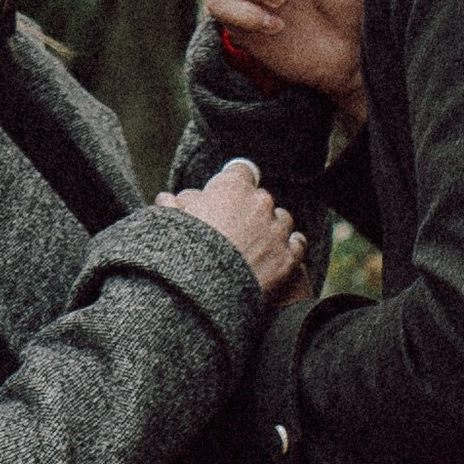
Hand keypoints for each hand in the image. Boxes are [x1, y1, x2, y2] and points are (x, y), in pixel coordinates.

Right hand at [161, 156, 309, 297]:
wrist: (202, 293)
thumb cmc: (180, 254)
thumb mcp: (169, 224)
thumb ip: (173, 207)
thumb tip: (167, 199)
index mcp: (232, 187)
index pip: (241, 171)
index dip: (235, 182)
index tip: (229, 193)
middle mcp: (259, 202)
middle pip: (261, 198)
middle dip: (249, 210)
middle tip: (234, 231)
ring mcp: (276, 230)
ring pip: (282, 219)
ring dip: (271, 228)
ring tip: (255, 246)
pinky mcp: (288, 257)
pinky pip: (297, 243)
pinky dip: (289, 247)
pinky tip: (277, 255)